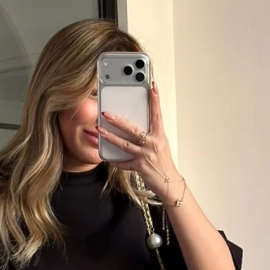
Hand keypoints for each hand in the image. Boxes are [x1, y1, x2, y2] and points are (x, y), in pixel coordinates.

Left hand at [96, 82, 184, 201]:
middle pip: (133, 129)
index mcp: (159, 136)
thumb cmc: (164, 164)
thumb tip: (136, 126)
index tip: (152, 86)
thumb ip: (149, 135)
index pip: (157, 114)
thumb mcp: (160, 145)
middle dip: (119, 121)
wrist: (169, 184)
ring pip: (125, 144)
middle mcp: (153, 144)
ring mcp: (146, 155)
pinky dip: (116, 161)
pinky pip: (124, 163)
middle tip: (107, 113)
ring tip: (99, 130)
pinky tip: (107, 158)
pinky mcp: (140, 167)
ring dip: (110, 137)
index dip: (155, 100)